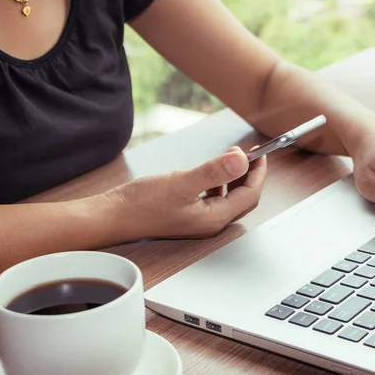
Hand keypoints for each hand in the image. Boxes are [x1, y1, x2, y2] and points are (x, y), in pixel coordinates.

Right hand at [104, 146, 265, 239]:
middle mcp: (210, 222)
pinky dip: (219, 182)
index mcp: (214, 218)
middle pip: (243, 198)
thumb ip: (213, 172)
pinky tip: (210, 171)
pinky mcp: (189, 214)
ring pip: (229, 197)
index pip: (250, 195)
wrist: (114, 216)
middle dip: (249, 174)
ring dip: (234, 177)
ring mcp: (200, 220)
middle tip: (248, 153)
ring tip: (230, 157)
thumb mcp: (182, 182)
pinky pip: (214, 197)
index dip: (258, 173)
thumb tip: (242, 161)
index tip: (260, 153)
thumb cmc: (143, 203)